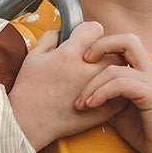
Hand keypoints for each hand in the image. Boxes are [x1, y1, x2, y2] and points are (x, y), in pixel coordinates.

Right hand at [8, 22, 126, 150]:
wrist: (28, 123)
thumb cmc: (28, 90)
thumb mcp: (33, 56)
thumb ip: (50, 37)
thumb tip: (63, 29)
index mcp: (69, 53)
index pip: (96, 29)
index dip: (90, 33)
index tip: (86, 42)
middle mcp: (87, 69)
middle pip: (113, 50)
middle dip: (105, 52)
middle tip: (95, 62)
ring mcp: (98, 89)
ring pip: (120, 71)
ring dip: (112, 72)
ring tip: (99, 78)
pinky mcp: (105, 109)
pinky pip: (122, 94)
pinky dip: (117, 92)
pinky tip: (104, 94)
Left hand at [75, 33, 151, 152]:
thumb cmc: (143, 132)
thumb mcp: (117, 110)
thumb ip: (105, 96)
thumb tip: (80, 91)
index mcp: (143, 71)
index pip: (124, 44)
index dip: (102, 46)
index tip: (82, 62)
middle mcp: (149, 72)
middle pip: (128, 40)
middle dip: (101, 46)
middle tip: (83, 61)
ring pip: (116, 68)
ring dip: (92, 84)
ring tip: (81, 102)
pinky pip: (122, 84)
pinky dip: (102, 93)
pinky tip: (92, 105)